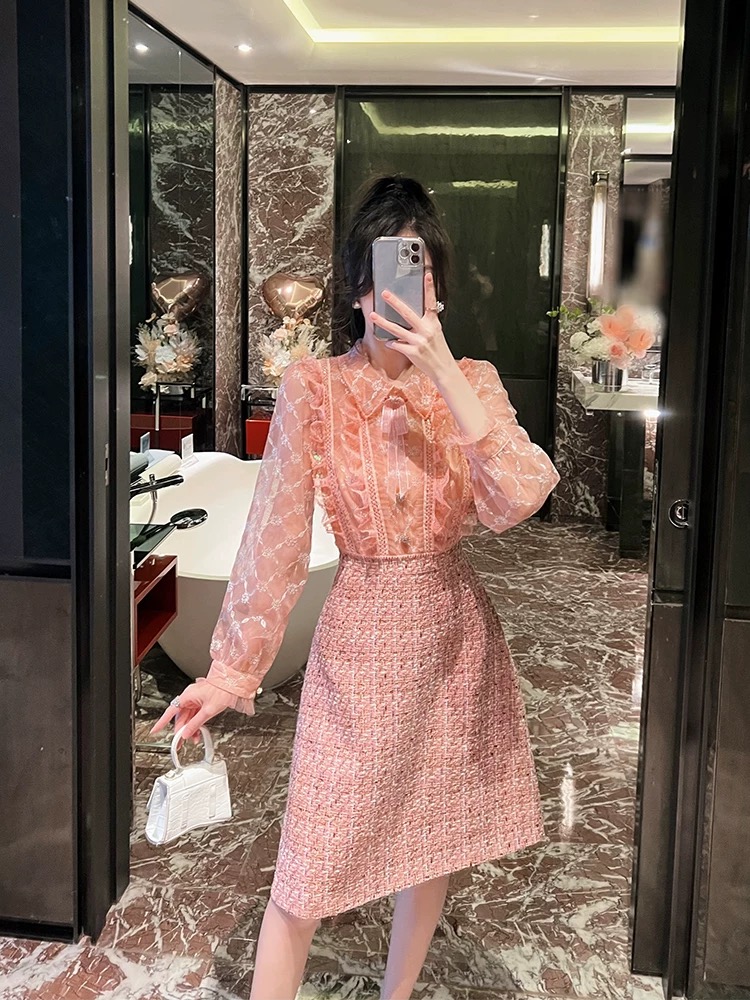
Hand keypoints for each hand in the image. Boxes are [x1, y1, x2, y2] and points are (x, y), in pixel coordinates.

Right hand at [150, 679, 235, 746]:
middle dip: (181, 731)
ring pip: (189, 717)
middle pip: (181, 717)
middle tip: (179, 743)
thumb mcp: (208, 711)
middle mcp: (190, 697)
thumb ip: (195, 723)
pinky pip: (195, 715)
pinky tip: (199, 732)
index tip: (155, 730)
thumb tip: (186, 733)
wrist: (234, 682)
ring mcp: (196, 699)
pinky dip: (196, 724)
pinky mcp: (203, 701)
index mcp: (188, 696)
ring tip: (194, 739)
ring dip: (190, 729)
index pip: (170, 711)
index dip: (161, 722)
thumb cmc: (222, 690)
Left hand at [370, 272, 458, 386]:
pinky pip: (397, 345)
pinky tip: (389, 342)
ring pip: (397, 329)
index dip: (429, 287)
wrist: (443, 368)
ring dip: (383, 322)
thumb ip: (425, 322)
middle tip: (385, 293)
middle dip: (395, 302)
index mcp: (433, 323)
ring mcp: (419, 342)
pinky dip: (391, 343)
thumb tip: (409, 314)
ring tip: (373, 315)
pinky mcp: (413, 352)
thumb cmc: (438, 350)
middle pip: (408, 313)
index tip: (427, 274)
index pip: (432, 301)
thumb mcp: (435, 332)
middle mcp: (426, 330)